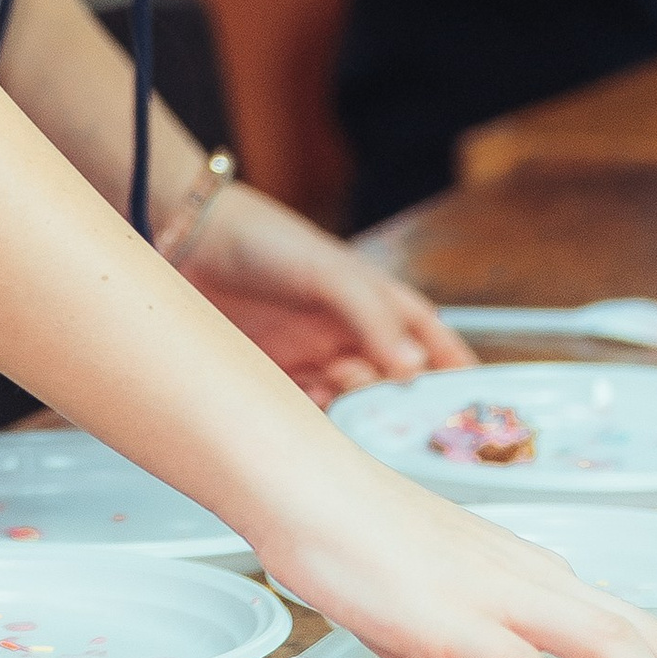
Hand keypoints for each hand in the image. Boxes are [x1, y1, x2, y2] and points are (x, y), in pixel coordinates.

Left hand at [175, 179, 470, 398]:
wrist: (185, 239)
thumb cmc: (265, 240)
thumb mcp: (328, 271)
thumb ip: (372, 317)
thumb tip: (414, 369)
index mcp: (375, 302)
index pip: (429, 342)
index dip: (452, 374)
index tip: (471, 408)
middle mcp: (347, 333)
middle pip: (389, 384)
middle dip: (396, 404)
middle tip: (392, 417)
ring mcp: (309, 356)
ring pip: (348, 403)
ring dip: (352, 411)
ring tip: (338, 397)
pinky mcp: (270, 374)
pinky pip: (303, 410)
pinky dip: (312, 418)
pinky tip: (307, 409)